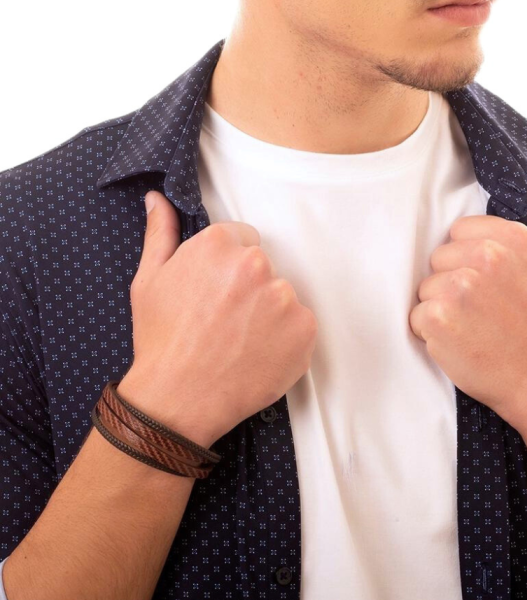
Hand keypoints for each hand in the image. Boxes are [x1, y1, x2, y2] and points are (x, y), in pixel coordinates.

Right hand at [118, 190, 317, 448]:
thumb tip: (158, 199)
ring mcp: (284, 298)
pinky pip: (301, 324)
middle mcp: (257, 265)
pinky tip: (259, 354)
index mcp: (220, 244)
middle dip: (249, 289)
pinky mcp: (305, 329)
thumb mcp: (149, 281)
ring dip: (269, 314)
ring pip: (282, 296)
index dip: (228, 269)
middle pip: (264, 268)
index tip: (218, 294)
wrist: (179, 400)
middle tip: (226, 321)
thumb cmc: (161, 341)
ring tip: (240, 341)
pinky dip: (286, 338)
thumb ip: (160, 233)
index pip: (243, 240)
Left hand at [408, 196, 526, 438]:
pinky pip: (416, 318)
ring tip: (475, 332)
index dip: (466, 261)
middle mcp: (485, 256)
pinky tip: (462, 346)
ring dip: (441, 312)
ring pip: (426, 291)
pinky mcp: (438, 318)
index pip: (458, 233)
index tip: (486, 286)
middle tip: (483, 315)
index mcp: (512, 239)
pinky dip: (431, 336)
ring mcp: (459, 287)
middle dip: (453, 287)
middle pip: (439, 261)